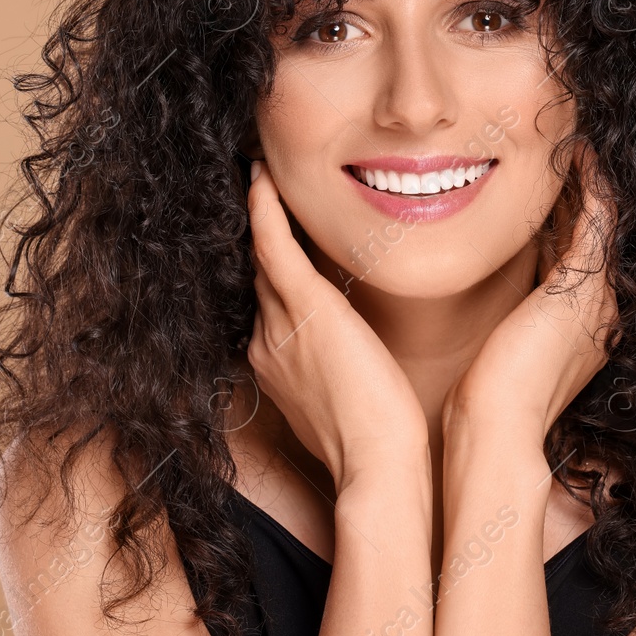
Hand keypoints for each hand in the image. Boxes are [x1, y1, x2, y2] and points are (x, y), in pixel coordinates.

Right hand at [245, 159, 428, 489]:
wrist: (378, 463)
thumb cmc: (377, 441)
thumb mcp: (346, 401)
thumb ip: (339, 371)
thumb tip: (354, 361)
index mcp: (275, 364)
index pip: (270, 303)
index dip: (270, 269)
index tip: (274, 239)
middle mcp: (266, 341)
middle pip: (260, 275)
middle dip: (257, 236)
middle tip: (256, 188)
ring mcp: (278, 324)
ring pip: (262, 254)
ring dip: (258, 212)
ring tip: (257, 172)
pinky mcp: (304, 308)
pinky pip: (274, 246)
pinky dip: (265, 211)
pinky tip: (261, 180)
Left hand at [448, 141, 619, 444]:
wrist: (495, 432)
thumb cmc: (480, 405)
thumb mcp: (496, 354)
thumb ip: (498, 325)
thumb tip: (464, 296)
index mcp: (580, 330)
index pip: (578, 259)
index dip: (568, 220)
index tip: (546, 187)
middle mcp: (600, 312)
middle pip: (596, 236)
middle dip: (581, 195)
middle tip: (564, 153)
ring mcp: (598, 298)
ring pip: (604, 221)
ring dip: (589, 182)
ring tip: (572, 143)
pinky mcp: (586, 285)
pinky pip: (601, 217)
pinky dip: (593, 182)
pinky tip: (580, 151)